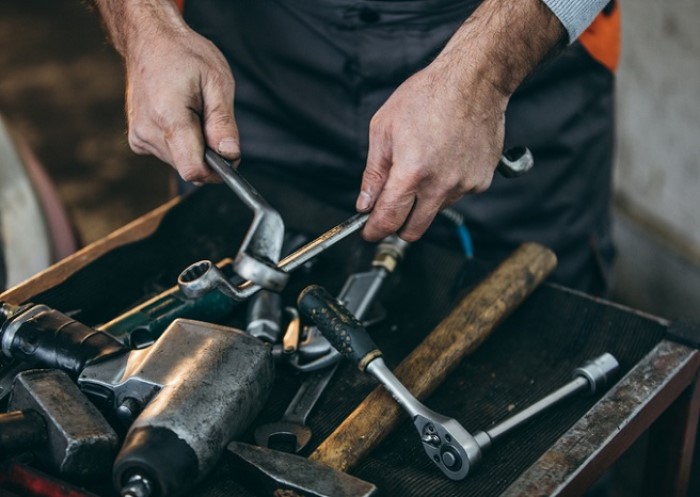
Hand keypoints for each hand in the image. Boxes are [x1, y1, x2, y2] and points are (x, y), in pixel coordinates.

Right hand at [94, 0, 239, 182]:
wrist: (149, 40)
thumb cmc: (185, 55)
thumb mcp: (217, 81)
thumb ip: (223, 122)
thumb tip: (230, 155)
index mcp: (169, 118)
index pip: (193, 170)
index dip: (216, 170)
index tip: (228, 155)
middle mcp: (148, 132)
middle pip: (189, 167)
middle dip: (208, 154)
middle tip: (210, 119)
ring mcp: (139, 137)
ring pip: (180, 162)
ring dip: (194, 146)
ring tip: (192, 111)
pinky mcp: (137, 140)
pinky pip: (168, 154)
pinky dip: (180, 143)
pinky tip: (178, 115)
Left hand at [357, 59, 506, 241]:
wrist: (473, 81)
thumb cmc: (427, 96)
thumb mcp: (384, 129)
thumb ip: (374, 173)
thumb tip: (365, 203)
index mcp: (411, 173)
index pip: (388, 219)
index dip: (374, 231)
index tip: (369, 232)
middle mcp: (440, 185)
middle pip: (413, 230)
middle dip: (397, 226)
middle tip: (390, 209)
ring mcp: (464, 185)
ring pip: (435, 210)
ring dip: (424, 200)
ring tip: (424, 163)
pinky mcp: (481, 181)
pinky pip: (457, 195)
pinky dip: (447, 185)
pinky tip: (445, 158)